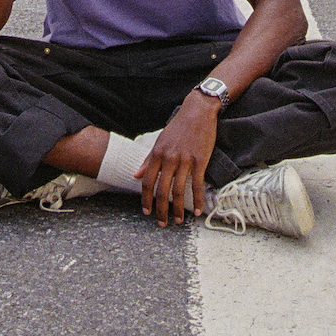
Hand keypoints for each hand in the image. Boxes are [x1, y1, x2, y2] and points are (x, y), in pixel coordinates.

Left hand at [137, 97, 219, 225]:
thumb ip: (148, 160)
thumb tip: (136, 175)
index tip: (146, 212)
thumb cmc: (178, 127)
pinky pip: (197, 185)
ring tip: (179, 221)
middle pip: (162, 190)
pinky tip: (196, 210)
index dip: (146, 199)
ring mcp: (185, 160)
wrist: (197, 112)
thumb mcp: (160, 141)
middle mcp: (169, 158)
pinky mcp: (200, 161)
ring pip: (179, 191)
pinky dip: (197, 200)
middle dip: (161, 210)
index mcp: (157, 154)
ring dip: (178, 210)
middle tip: (162, 224)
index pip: (147, 182)